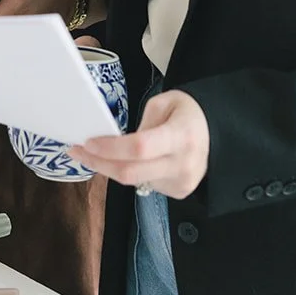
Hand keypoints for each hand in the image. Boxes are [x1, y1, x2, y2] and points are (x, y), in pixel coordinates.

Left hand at [71, 90, 209, 199]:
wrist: (218, 133)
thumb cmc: (188, 112)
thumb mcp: (166, 102)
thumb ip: (142, 123)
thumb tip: (115, 142)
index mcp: (181, 135)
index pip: (139, 147)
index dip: (110, 148)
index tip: (87, 142)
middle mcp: (182, 163)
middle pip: (131, 172)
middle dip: (99, 163)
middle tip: (77, 152)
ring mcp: (182, 182)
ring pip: (135, 180)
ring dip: (113, 167)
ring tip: (101, 152)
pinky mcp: (179, 192)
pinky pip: (145, 184)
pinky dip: (134, 171)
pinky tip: (136, 160)